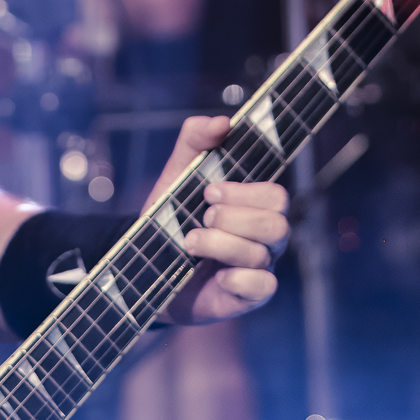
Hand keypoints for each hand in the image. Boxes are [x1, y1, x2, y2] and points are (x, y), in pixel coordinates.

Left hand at [147, 116, 287, 324]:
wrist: (143, 264)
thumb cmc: (169, 217)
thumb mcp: (176, 174)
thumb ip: (196, 140)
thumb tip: (222, 122)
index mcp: (254, 206)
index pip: (276, 196)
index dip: (244, 193)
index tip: (209, 191)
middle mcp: (263, 237)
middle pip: (277, 224)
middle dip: (232, 218)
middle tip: (202, 217)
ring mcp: (257, 268)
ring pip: (261, 254)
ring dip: (220, 244)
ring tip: (190, 243)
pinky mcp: (247, 297)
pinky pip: (263, 287)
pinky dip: (237, 279)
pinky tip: (215, 277)